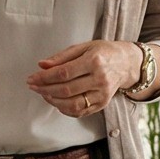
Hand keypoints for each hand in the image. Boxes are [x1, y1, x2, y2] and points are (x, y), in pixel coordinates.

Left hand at [27, 39, 144, 118]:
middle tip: (33, 86)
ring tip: (43, 94)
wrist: (126, 63)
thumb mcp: (84, 47)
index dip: (44, 77)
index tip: (32, 78)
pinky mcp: (103, 104)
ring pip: (72, 104)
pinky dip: (65, 109)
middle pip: (66, 89)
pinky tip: (56, 101)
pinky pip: (80, 111)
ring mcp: (103, 94)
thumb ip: (62, 56)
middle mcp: (100, 79)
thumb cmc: (104, 53)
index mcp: (94, 61)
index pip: (64, 73)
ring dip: (53, 101)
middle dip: (45, 89)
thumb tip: (42, 65)